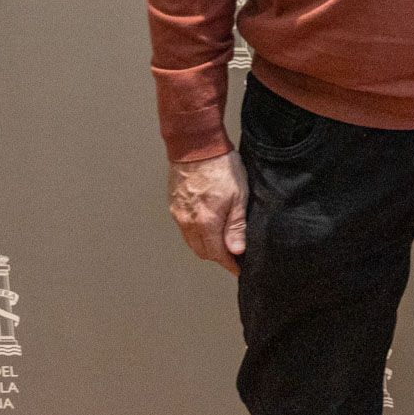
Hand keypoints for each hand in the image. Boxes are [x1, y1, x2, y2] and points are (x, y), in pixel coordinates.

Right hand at [168, 151, 248, 274]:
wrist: (196, 146)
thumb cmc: (221, 166)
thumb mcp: (239, 195)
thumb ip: (236, 225)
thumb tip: (236, 250)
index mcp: (205, 222)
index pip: (218, 254)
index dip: (229, 264)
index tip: (239, 269)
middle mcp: (188, 222)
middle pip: (203, 251)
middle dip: (218, 257)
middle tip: (234, 256)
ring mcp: (178, 214)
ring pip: (192, 241)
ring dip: (206, 246)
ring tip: (222, 243)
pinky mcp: (174, 205)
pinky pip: (185, 228)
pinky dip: (196, 234)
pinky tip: (207, 227)